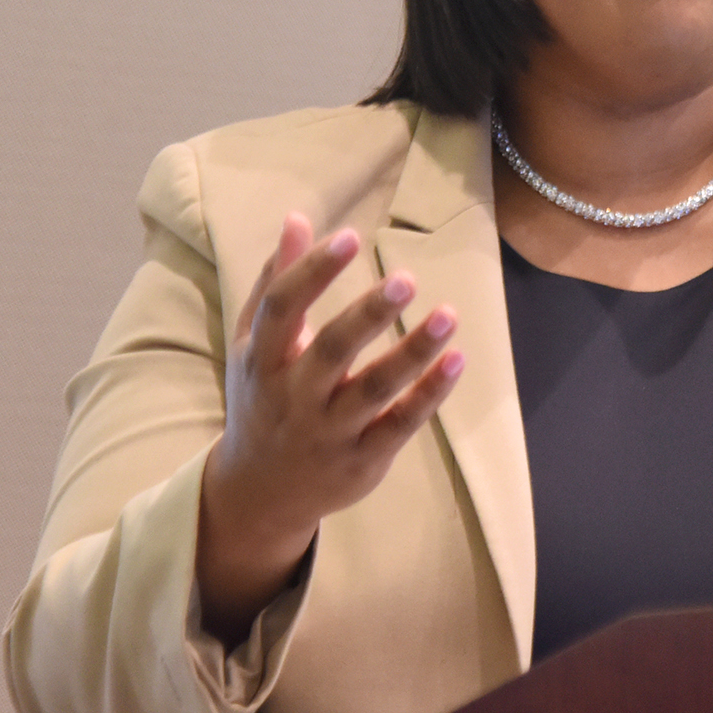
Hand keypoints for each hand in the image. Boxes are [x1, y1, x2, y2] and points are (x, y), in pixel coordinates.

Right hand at [196, 213, 464, 644]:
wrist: (258, 494)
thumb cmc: (263, 400)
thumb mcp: (254, 345)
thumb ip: (276, 282)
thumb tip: (298, 218)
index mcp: (261, 360)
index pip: (282, 310)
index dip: (313, 272)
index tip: (350, 237)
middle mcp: (293, 396)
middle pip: (330, 351)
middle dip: (367, 315)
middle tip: (407, 278)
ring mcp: (329, 431)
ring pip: (373, 391)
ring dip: (412, 353)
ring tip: (449, 315)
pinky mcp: (363, 458)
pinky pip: (400, 424)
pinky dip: (429, 395)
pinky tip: (458, 360)